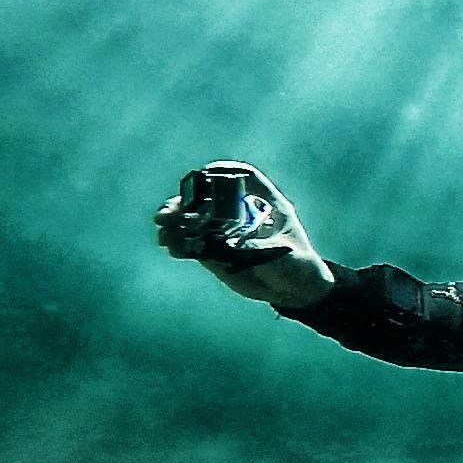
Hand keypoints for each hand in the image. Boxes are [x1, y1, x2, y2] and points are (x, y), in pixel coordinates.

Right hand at [154, 161, 335, 308]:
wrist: (294, 291)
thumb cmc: (298, 266)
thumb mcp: (282, 256)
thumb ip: (256, 247)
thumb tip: (227, 244)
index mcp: (265, 203)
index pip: (244, 177)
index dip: (225, 171)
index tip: (205, 173)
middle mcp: (241, 212)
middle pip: (210, 196)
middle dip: (186, 201)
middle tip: (168, 213)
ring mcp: (225, 231)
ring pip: (195, 219)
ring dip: (176, 223)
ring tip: (164, 233)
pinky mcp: (215, 251)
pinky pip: (193, 244)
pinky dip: (180, 243)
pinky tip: (171, 247)